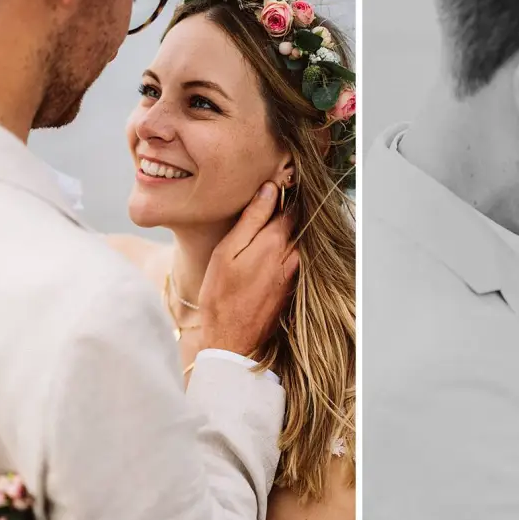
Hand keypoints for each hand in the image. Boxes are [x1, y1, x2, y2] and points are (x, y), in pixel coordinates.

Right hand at [198, 182, 299, 356]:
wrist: (232, 339)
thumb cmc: (221, 295)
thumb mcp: (226, 252)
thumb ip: (251, 219)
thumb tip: (270, 189)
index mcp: (275, 241)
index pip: (290, 204)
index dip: (283, 191)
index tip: (275, 180)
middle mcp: (293, 254)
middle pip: (296, 221)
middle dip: (287, 207)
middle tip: (272, 196)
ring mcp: (296, 271)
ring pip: (297, 238)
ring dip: (287, 227)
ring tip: (268, 220)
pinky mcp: (293, 284)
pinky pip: (295, 255)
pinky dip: (286, 246)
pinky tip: (269, 248)